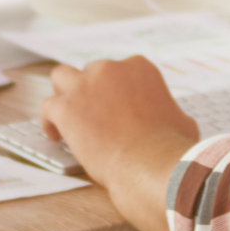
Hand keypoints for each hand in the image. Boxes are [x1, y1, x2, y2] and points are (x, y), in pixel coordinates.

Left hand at [39, 56, 199, 189]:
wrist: (148, 162)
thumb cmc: (168, 146)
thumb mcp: (181, 121)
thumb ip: (169, 113)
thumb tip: (172, 122)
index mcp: (140, 68)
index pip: (123, 69)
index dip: (118, 89)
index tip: (117, 105)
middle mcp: (110, 69)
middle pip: (92, 72)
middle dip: (92, 90)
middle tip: (94, 112)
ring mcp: (84, 86)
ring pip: (62, 77)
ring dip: (64, 93)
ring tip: (68, 113)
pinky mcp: (64, 107)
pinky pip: (48, 107)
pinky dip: (50, 120)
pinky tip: (56, 135)